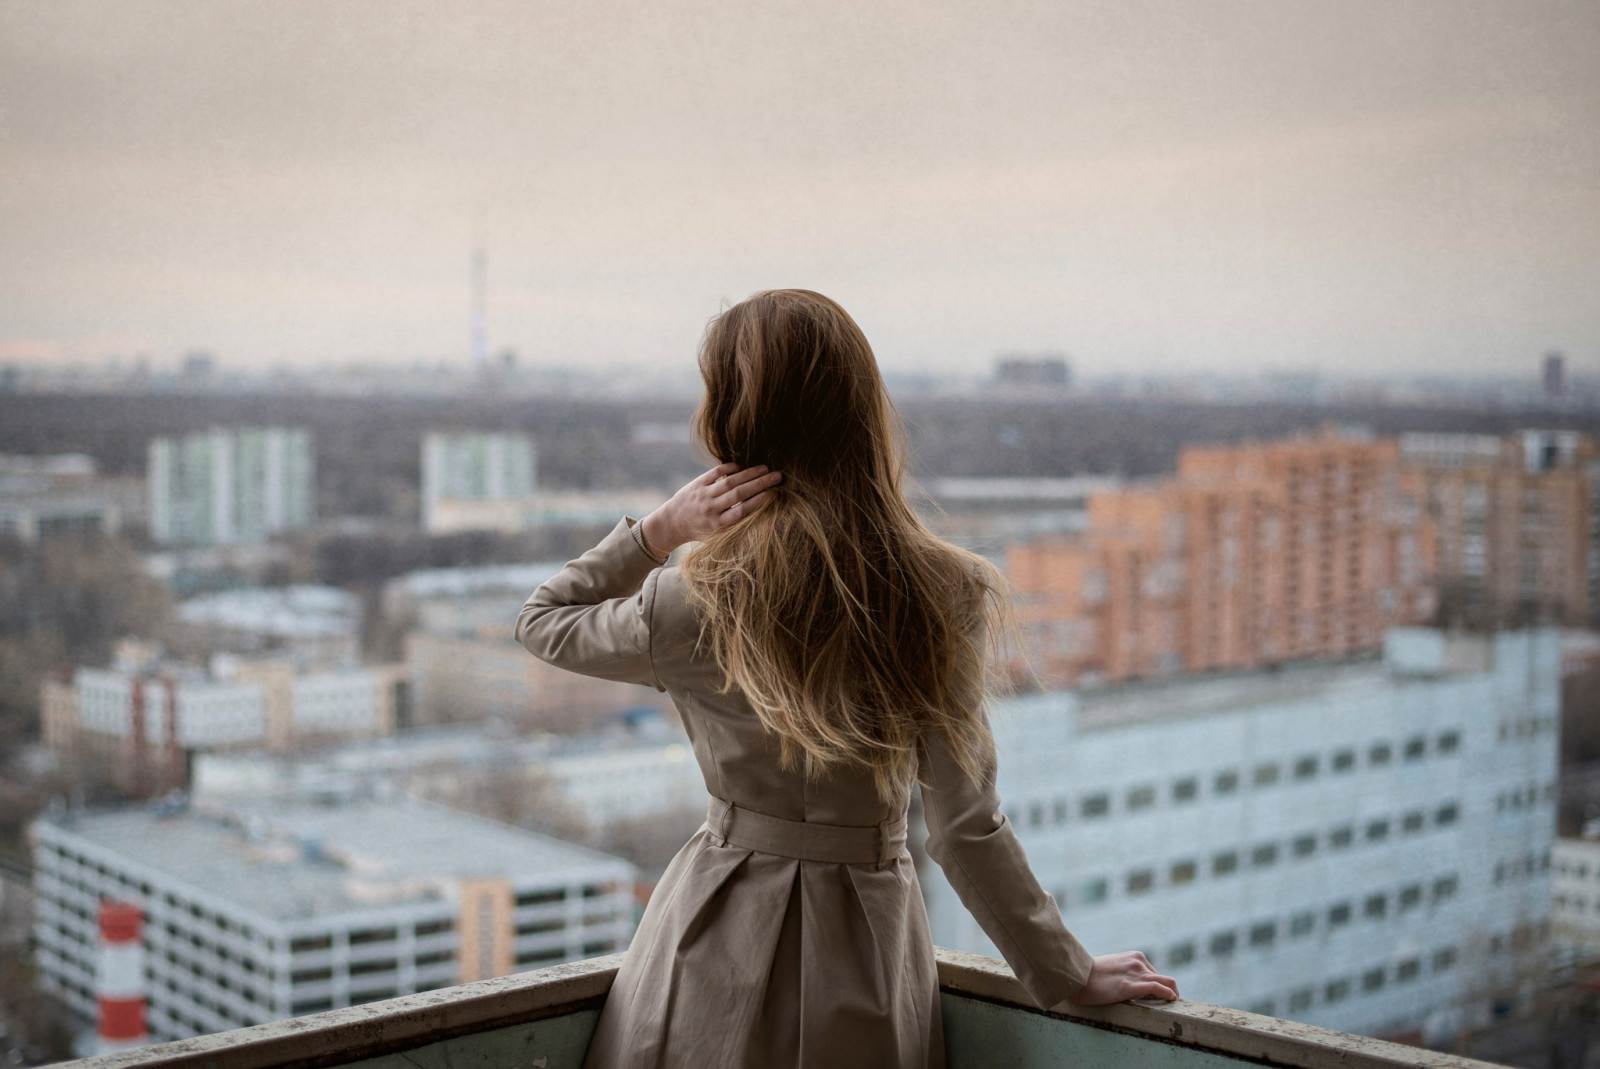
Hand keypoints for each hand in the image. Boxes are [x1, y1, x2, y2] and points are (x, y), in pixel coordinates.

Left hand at [641, 463, 782, 555]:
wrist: (672, 523)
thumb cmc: (700, 531)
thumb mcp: (716, 536)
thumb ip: (733, 525)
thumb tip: (758, 510)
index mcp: (717, 525)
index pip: (741, 512)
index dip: (757, 502)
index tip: (772, 494)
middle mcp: (711, 509)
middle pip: (739, 494)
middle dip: (760, 483)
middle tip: (777, 476)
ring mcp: (703, 495)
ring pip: (730, 481)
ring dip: (750, 473)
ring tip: (765, 468)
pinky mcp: (697, 483)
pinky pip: (716, 472)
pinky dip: (730, 468)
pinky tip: (743, 466)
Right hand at [1071, 952, 1178, 1004]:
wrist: (1078, 976)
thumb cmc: (1090, 975)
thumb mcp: (1112, 968)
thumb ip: (1125, 973)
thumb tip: (1129, 986)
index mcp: (1134, 957)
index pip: (1154, 973)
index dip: (1159, 986)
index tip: (1159, 997)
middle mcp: (1138, 962)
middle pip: (1164, 977)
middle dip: (1170, 990)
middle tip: (1170, 1002)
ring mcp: (1136, 973)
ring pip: (1167, 982)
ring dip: (1173, 993)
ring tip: (1173, 1004)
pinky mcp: (1132, 985)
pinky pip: (1158, 988)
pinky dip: (1168, 994)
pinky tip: (1172, 999)